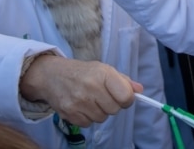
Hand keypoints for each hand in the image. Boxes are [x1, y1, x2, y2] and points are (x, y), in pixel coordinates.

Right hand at [20, 55, 140, 126]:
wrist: (53, 75)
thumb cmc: (83, 72)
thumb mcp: (104, 69)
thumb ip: (123, 80)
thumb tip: (140, 90)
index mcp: (103, 74)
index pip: (125, 96)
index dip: (127, 99)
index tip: (123, 96)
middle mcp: (91, 88)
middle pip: (115, 109)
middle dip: (112, 104)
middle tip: (104, 96)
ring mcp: (79, 102)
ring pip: (102, 118)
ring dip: (100, 111)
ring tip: (92, 100)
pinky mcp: (69, 114)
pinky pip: (88, 124)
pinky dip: (88, 117)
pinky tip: (82, 106)